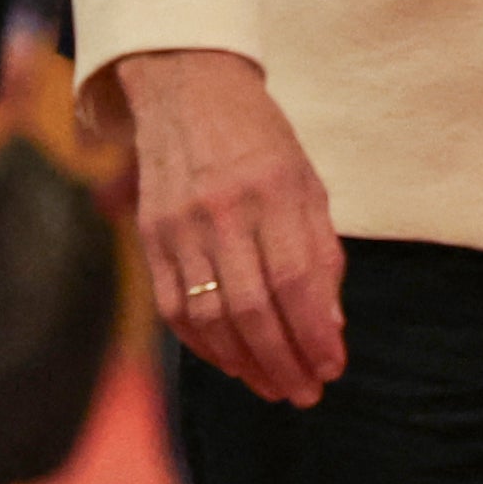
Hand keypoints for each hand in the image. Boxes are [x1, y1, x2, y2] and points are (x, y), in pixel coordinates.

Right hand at [114, 49, 344, 406]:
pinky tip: (232, 362)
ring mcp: (180, 226)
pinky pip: (174, 307)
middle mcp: (224, 211)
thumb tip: (331, 323)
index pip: (297, 280)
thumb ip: (320, 250)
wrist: (188, 91)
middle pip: (253, 307)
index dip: (314, 332)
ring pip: (210, 316)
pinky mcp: (149, 237)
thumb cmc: (263, 142)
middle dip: (282, 360)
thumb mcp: (307, 182)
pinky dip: (203, 344)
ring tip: (275, 386)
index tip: (333, 367)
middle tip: (306, 392)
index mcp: (275, 191)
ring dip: (245, 362)